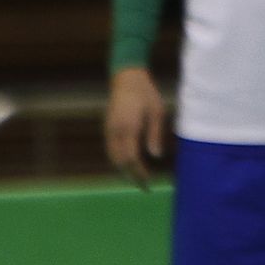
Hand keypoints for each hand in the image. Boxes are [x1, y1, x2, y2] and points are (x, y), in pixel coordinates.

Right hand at [106, 67, 167, 189]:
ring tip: (137, 178)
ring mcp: (109, 130)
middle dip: (131, 175)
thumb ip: (155, 134)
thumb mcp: (157, 111)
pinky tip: (128, 164)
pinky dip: (118, 160)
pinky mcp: (107, 128)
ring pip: (112, 157)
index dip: (138, 173)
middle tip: (144, 186)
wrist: (126, 78)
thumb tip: (156, 156)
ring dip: (123, 170)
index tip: (148, 182)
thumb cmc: (146, 93)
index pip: (131, 159)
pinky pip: (110, 150)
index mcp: (128, 128)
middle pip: (119, 162)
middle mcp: (115, 132)